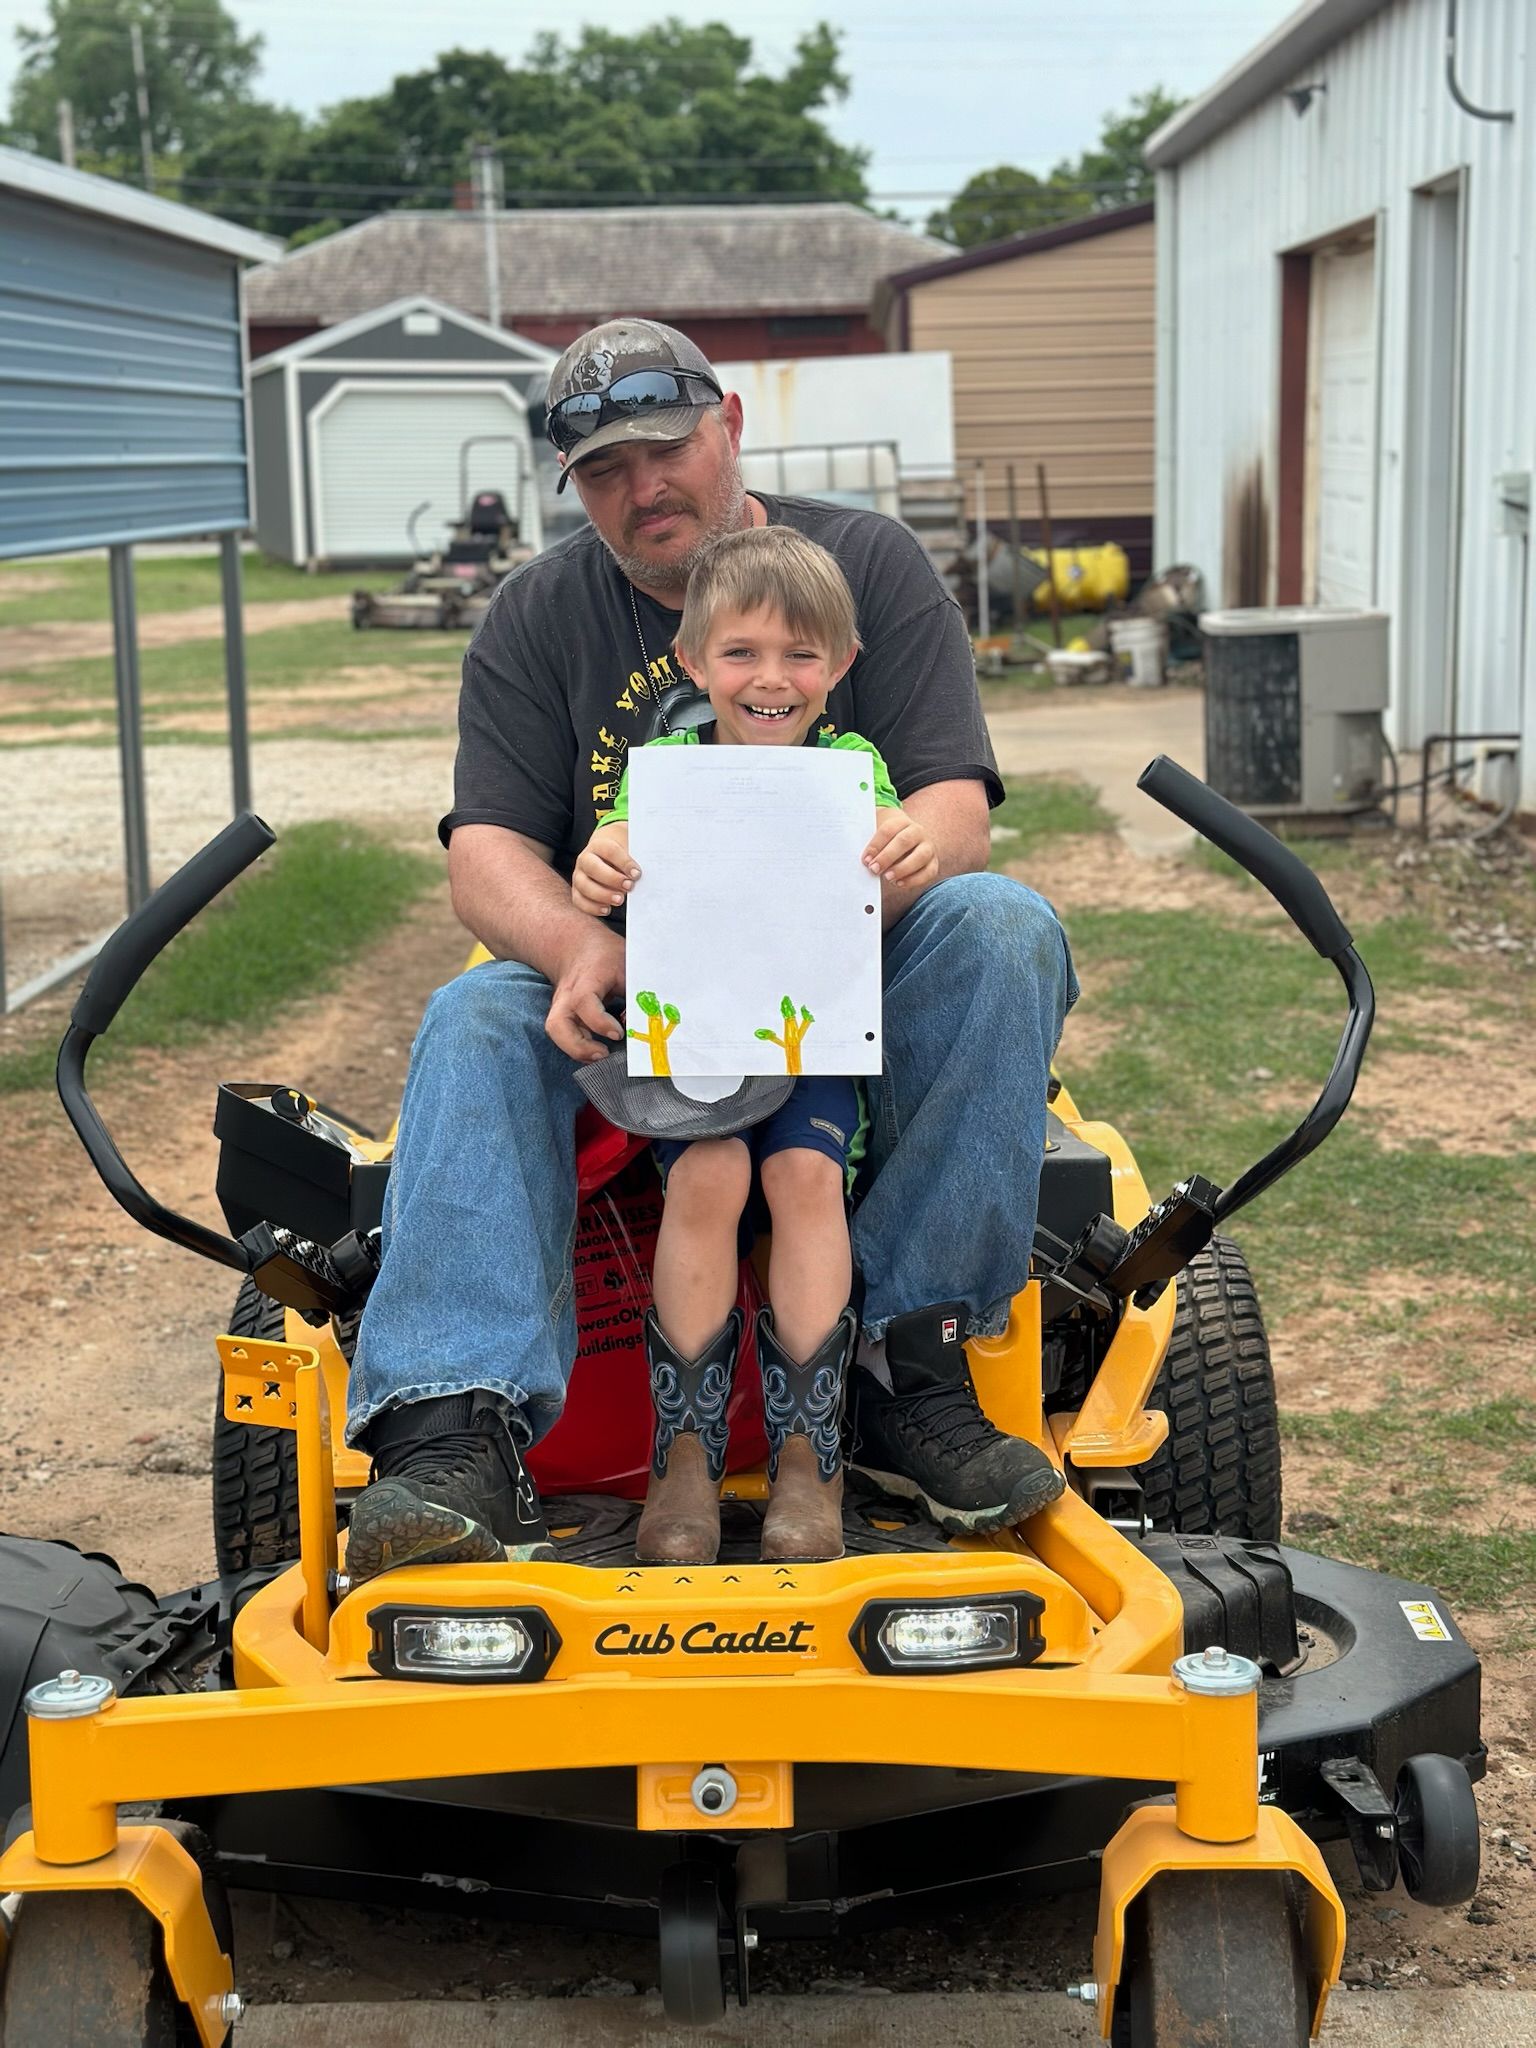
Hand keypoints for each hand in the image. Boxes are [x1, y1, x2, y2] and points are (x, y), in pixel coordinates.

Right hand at [545, 928, 625, 1061]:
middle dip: (578, 1047)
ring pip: (557, 1034)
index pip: (584, 1002)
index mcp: (585, 980)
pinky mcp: (563, 1017)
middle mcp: (567, 997)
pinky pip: (564, 1037)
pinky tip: (596, 1053)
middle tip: (603, 1054)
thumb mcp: (626, 966)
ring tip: (600, 1057)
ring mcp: (561, 1008)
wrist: (578, 948)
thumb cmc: (605, 956)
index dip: (600, 1022)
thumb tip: (643, 1021)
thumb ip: (634, 993)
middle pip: (558, 1025)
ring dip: (576, 1051)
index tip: (618, 1034)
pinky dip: (578, 1049)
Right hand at [572, 824, 638, 916]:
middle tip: (629, 886)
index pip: (609, 851)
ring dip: (602, 895)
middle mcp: (585, 859)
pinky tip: (607, 909)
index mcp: (599, 845)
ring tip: (620, 900)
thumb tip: (652, 865)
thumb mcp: (631, 847)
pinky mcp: (578, 891)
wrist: (608, 852)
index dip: (623, 862)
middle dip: (611, 878)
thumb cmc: (624, 851)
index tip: (637, 873)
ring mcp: (579, 875)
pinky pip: (579, 901)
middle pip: (592, 867)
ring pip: (583, 885)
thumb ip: (639, 854)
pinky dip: (591, 907)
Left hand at [862, 807, 938, 891]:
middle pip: (904, 841)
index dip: (876, 845)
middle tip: (873, 869)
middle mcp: (918, 832)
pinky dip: (914, 880)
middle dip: (887, 857)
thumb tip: (852, 850)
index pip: (888, 830)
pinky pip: (928, 872)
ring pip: (920, 856)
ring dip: (903, 868)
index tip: (865, 859)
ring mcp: (928, 847)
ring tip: (887, 877)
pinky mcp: (933, 863)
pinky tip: (899, 883)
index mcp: (902, 821)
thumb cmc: (885, 838)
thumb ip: (866, 838)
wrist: (906, 836)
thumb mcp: (876, 832)